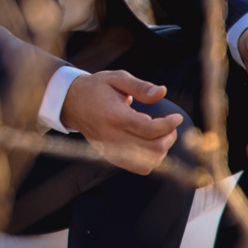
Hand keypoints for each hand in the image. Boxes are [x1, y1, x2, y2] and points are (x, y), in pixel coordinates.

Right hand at [60, 70, 181, 173]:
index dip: (169, 125)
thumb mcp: (117, 79)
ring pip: (148, 163)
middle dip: (168, 138)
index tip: (176, 117)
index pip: (150, 129)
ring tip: (161, 135)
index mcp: (115, 116)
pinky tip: (150, 144)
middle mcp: (112, 136)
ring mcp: (110, 150)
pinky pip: (138, 168)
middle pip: (152, 149)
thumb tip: (162, 92)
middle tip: (170, 126)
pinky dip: (151, 159)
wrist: (71, 103)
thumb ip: (140, 86)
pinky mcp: (110, 157)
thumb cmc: (97, 88)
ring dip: (161, 150)